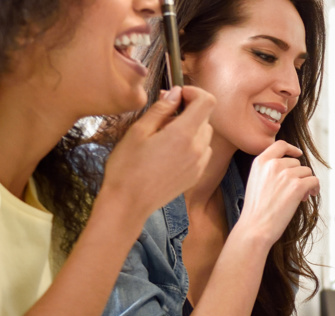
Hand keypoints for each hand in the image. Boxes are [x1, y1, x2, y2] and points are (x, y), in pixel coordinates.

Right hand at [100, 86, 216, 215]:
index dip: (195, 93)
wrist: (128, 203)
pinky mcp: (196, 175)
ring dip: (190, 129)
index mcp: (184, 134)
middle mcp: (198, 148)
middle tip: (163, 117)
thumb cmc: (127, 167)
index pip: (207, 102)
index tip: (179, 95)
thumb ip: (161, 109)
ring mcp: (199, 164)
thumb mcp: (138, 131)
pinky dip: (191, 145)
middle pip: (205, 118)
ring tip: (164, 136)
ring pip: (204, 135)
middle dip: (188, 111)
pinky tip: (169, 151)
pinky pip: (201, 152)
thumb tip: (175, 93)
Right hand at [234, 140, 318, 243]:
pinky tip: (309, 195)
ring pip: (307, 172)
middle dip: (298, 175)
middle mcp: (273, 164)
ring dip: (306, 183)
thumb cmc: (256, 210)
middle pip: (297, 163)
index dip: (292, 149)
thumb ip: (269, 170)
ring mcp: (286, 174)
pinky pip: (314, 181)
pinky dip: (315, 188)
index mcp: (261, 161)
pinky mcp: (297, 186)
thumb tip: (293, 167)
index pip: (280, 145)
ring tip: (298, 197)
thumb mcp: (256, 181)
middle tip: (294, 191)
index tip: (298, 154)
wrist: (255, 227)